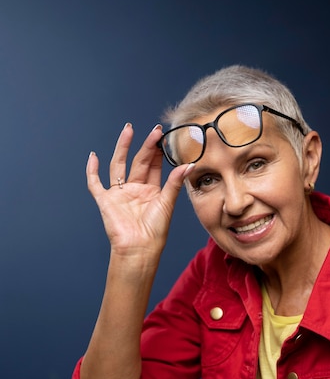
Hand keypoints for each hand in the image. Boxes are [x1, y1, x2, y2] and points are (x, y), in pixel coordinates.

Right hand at [86, 123, 192, 257]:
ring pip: (118, 166)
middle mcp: (135, 190)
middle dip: (146, 146)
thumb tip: (188, 164)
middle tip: (154, 131)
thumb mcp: (167, 203)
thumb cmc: (155, 232)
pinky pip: (95, 184)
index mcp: (151, 192)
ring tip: (128, 130)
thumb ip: (174, 182)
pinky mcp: (105, 201)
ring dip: (122, 148)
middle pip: (138, 162)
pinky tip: (93, 156)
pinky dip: (92, 171)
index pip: (154, 166)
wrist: (139, 248)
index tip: (163, 137)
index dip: (158, 152)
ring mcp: (119, 195)